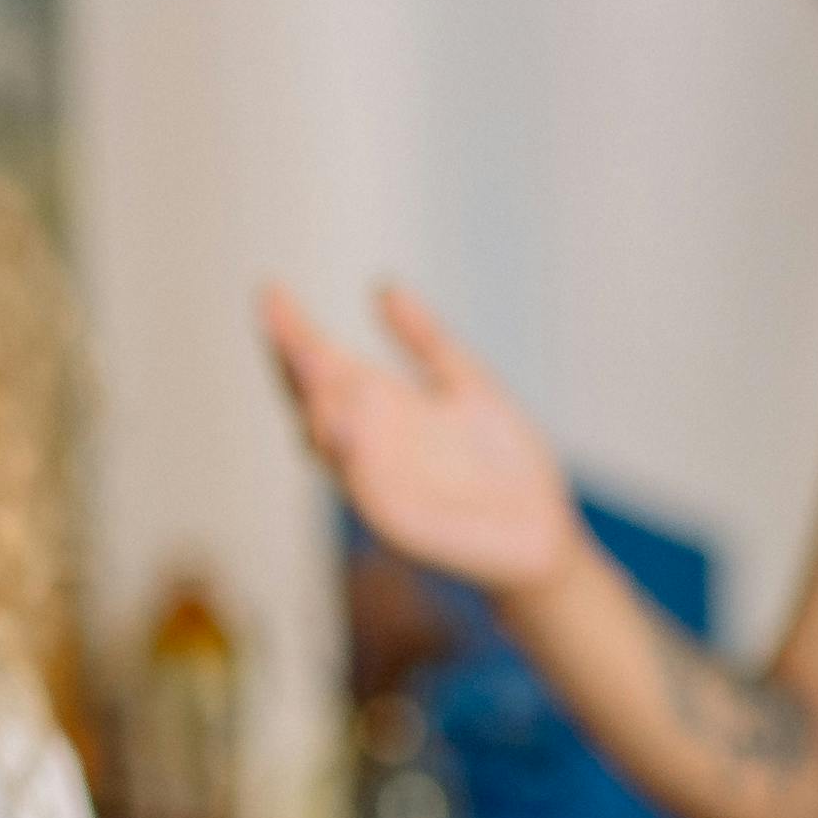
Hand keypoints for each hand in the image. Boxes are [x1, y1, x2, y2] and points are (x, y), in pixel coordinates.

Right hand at [259, 281, 589, 601]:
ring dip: (321, 410)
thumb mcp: (466, 383)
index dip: (294, 333)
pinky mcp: (405, 526)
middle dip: (296, 369)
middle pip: (313, 404)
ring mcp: (381, 487)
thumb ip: (425, 339)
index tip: (273, 291)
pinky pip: (371, 493)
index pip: (323, 368)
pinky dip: (357, 463)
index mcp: (381, 412)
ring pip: (333, 449)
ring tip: (315, 365)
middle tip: (286, 327)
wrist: (544, 529)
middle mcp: (368, 449)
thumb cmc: (503, 463)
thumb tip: (383, 288)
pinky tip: (351, 429)